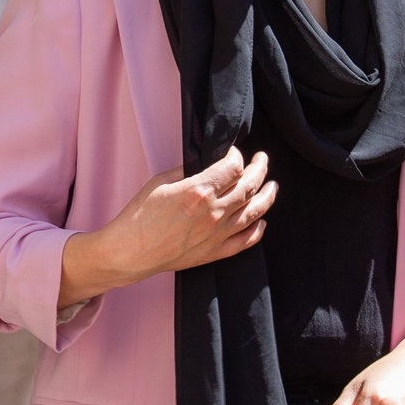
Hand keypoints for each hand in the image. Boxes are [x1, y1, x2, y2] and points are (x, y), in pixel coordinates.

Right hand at [58, 149, 276, 306]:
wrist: (130, 252)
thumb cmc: (139, 216)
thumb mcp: (160, 182)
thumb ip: (187, 170)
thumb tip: (204, 163)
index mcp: (199, 191)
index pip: (233, 167)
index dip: (237, 156)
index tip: (233, 153)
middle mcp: (214, 212)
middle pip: (249, 186)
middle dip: (259, 168)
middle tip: (262, 159)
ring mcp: (217, 234)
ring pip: (255, 212)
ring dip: (268, 196)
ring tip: (273, 186)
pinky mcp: (215, 252)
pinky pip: (246, 241)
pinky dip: (258, 229)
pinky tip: (262, 220)